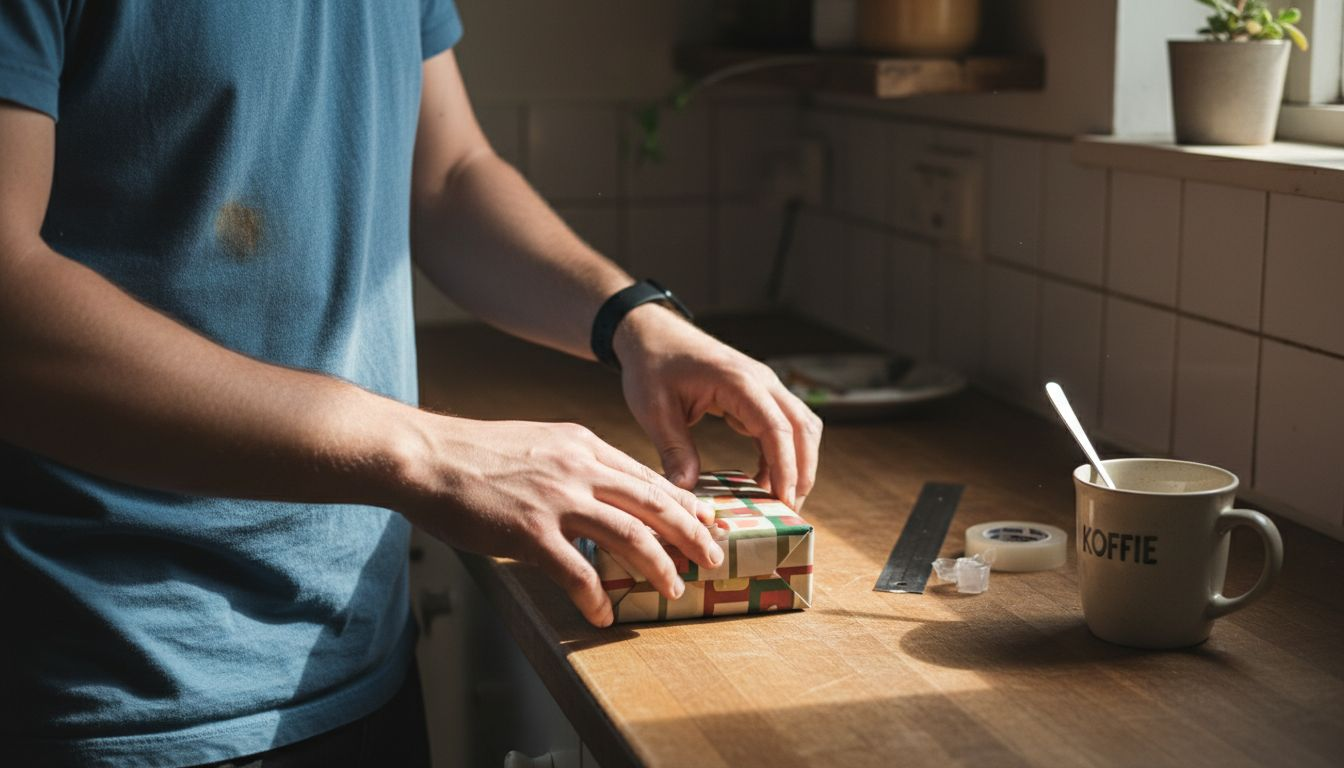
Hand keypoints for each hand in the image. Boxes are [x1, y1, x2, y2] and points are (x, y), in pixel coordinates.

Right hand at [395, 415, 724, 626]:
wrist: (425, 455)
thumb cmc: (475, 453)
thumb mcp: (539, 441)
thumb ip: (576, 463)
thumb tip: (606, 489)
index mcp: (583, 445)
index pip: (648, 476)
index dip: (684, 503)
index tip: (708, 522)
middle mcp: (579, 468)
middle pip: (654, 503)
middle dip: (692, 534)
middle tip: (714, 558)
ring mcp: (556, 500)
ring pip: (630, 535)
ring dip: (658, 567)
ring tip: (674, 589)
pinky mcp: (529, 532)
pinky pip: (578, 571)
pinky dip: (597, 596)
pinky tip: (605, 612)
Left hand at [613, 305, 822, 508]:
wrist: (653, 334)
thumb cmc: (652, 366)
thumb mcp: (654, 409)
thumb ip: (673, 448)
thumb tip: (688, 491)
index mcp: (738, 381)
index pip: (777, 428)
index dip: (785, 468)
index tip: (784, 502)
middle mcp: (761, 381)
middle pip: (803, 428)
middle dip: (802, 472)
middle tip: (788, 511)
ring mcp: (764, 387)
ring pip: (802, 427)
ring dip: (799, 464)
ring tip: (781, 501)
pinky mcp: (759, 396)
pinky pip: (784, 427)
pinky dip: (782, 455)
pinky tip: (764, 482)